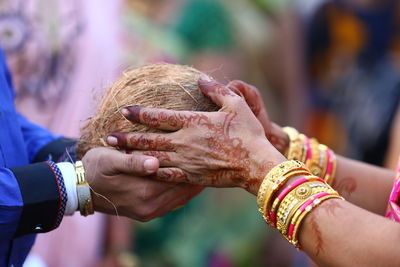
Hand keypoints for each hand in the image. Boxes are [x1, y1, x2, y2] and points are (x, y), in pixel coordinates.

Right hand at [82, 147, 202, 220]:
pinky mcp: (147, 214)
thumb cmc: (95, 168)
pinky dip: (184, 192)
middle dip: (198, 175)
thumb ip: (132, 162)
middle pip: (184, 189)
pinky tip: (191, 182)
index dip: (194, 166)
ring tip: (208, 170)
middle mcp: (151, 206)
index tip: (209, 154)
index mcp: (144, 191)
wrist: (81, 190)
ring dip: (193, 185)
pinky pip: (173, 204)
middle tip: (214, 160)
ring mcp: (150, 212)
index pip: (179, 178)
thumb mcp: (109, 160)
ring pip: (181, 197)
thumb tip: (155, 163)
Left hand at [107, 77, 285, 194]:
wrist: (256, 165)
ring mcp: (186, 161)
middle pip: (149, 139)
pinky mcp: (192, 176)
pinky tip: (141, 171)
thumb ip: (216, 91)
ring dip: (133, 155)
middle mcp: (184, 142)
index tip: (124, 110)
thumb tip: (201, 79)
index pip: (159, 116)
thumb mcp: (236, 105)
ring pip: (153, 157)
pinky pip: (167, 175)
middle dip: (127, 137)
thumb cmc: (248, 133)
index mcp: (193, 122)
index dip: (140, 113)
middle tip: (108, 137)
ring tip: (117, 153)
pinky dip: (152, 172)